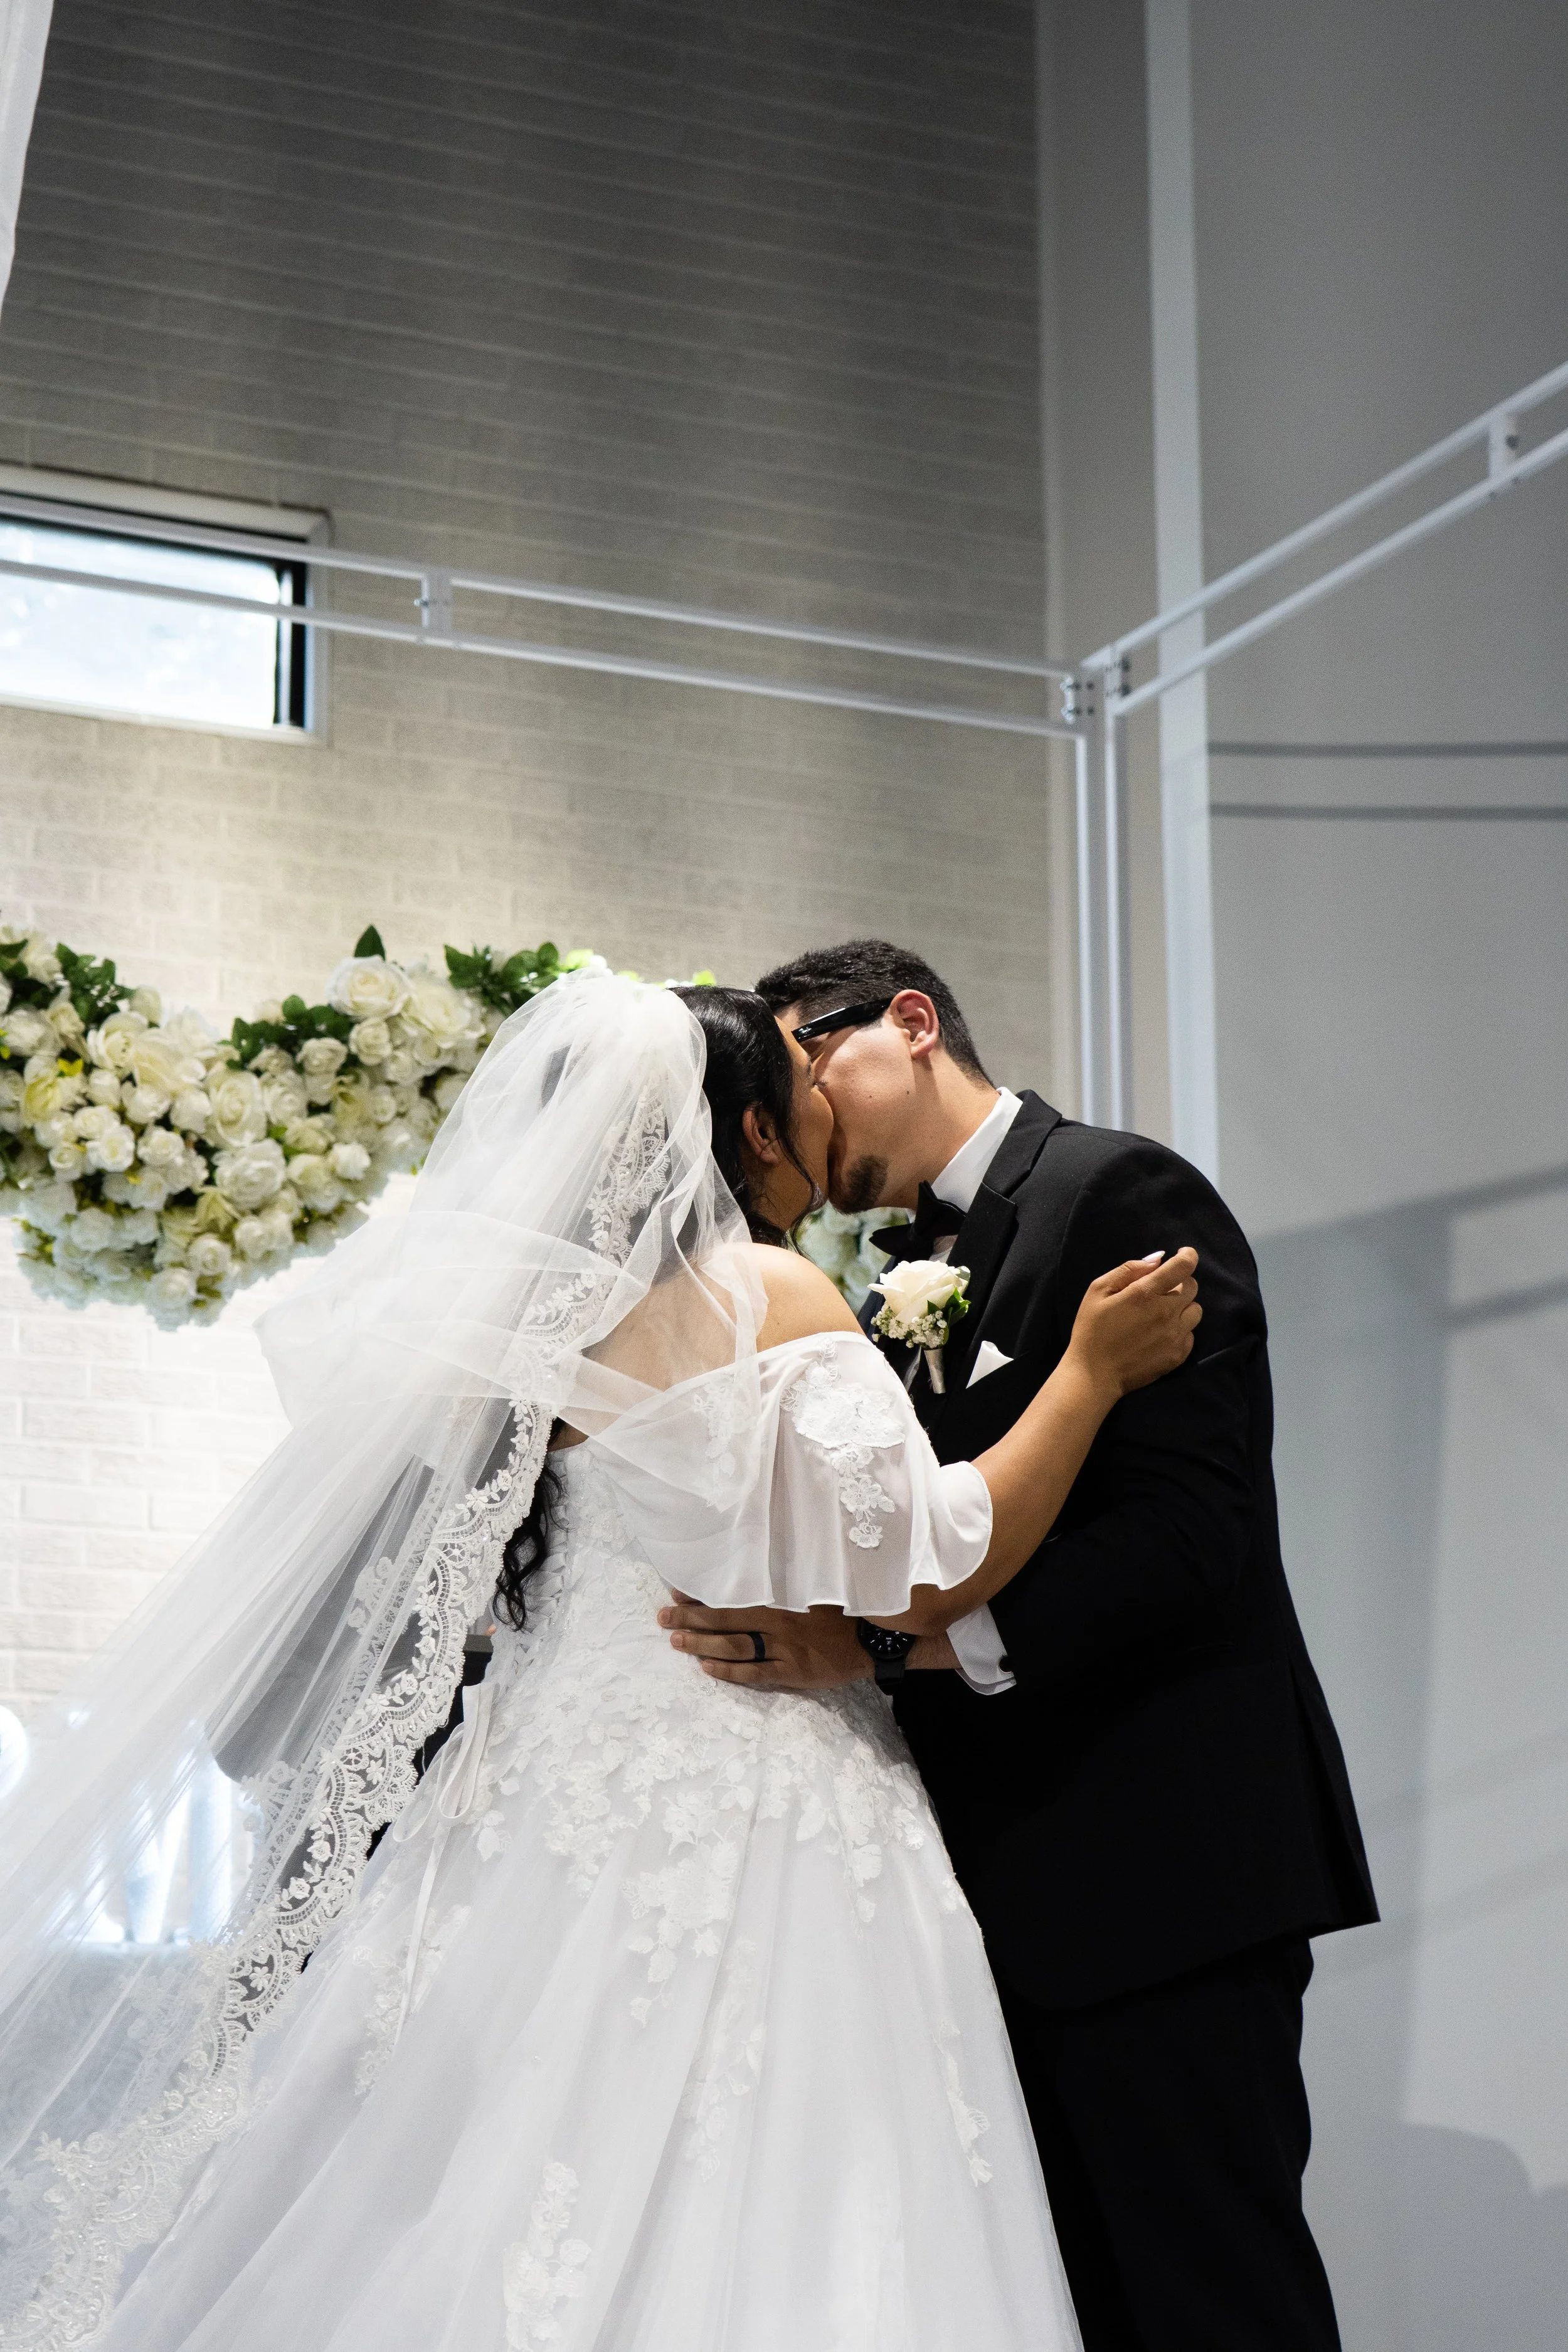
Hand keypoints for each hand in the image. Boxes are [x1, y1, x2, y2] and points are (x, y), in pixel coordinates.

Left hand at [658, 1595, 872, 1689]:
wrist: (873, 1641)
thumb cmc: (842, 1611)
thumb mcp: (815, 1587)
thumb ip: (786, 1581)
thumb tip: (752, 1571)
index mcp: (782, 1597)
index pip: (735, 1594)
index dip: (704, 1593)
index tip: (677, 1589)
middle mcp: (778, 1622)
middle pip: (726, 1619)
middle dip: (691, 1617)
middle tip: (663, 1616)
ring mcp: (784, 1649)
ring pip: (735, 1646)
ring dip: (702, 1643)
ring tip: (676, 1641)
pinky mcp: (791, 1672)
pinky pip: (753, 1673)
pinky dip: (728, 1671)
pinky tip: (706, 1668)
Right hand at [1067, 1246, 1200, 1401]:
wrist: (1094, 1374)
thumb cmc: (1091, 1330)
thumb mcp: (1098, 1291)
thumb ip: (1128, 1270)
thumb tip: (1157, 1260)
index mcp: (1146, 1293)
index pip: (1183, 1267)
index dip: (1188, 1256)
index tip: (1184, 1255)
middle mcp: (1167, 1312)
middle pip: (1192, 1287)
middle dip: (1180, 1283)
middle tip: (1161, 1291)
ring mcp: (1175, 1335)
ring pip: (1196, 1311)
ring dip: (1183, 1307)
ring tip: (1163, 1314)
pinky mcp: (1178, 1355)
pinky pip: (1191, 1334)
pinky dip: (1181, 1329)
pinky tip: (1161, 1334)